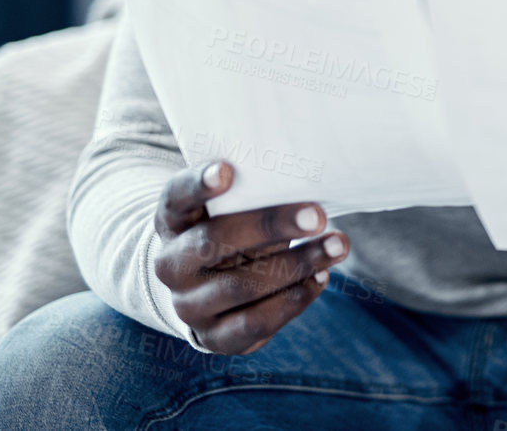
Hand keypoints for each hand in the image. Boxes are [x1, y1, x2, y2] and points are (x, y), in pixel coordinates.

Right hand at [153, 160, 349, 354]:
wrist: (209, 291)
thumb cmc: (234, 232)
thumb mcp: (233, 210)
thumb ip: (255, 197)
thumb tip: (306, 191)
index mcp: (172, 221)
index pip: (175, 198)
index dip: (197, 184)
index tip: (226, 170)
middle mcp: (170, 265)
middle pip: (213, 241)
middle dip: (270, 226)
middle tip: (317, 215)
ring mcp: (187, 305)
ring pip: (242, 285)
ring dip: (297, 264)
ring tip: (337, 245)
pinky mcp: (213, 336)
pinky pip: (256, 321)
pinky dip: (294, 298)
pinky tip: (321, 277)